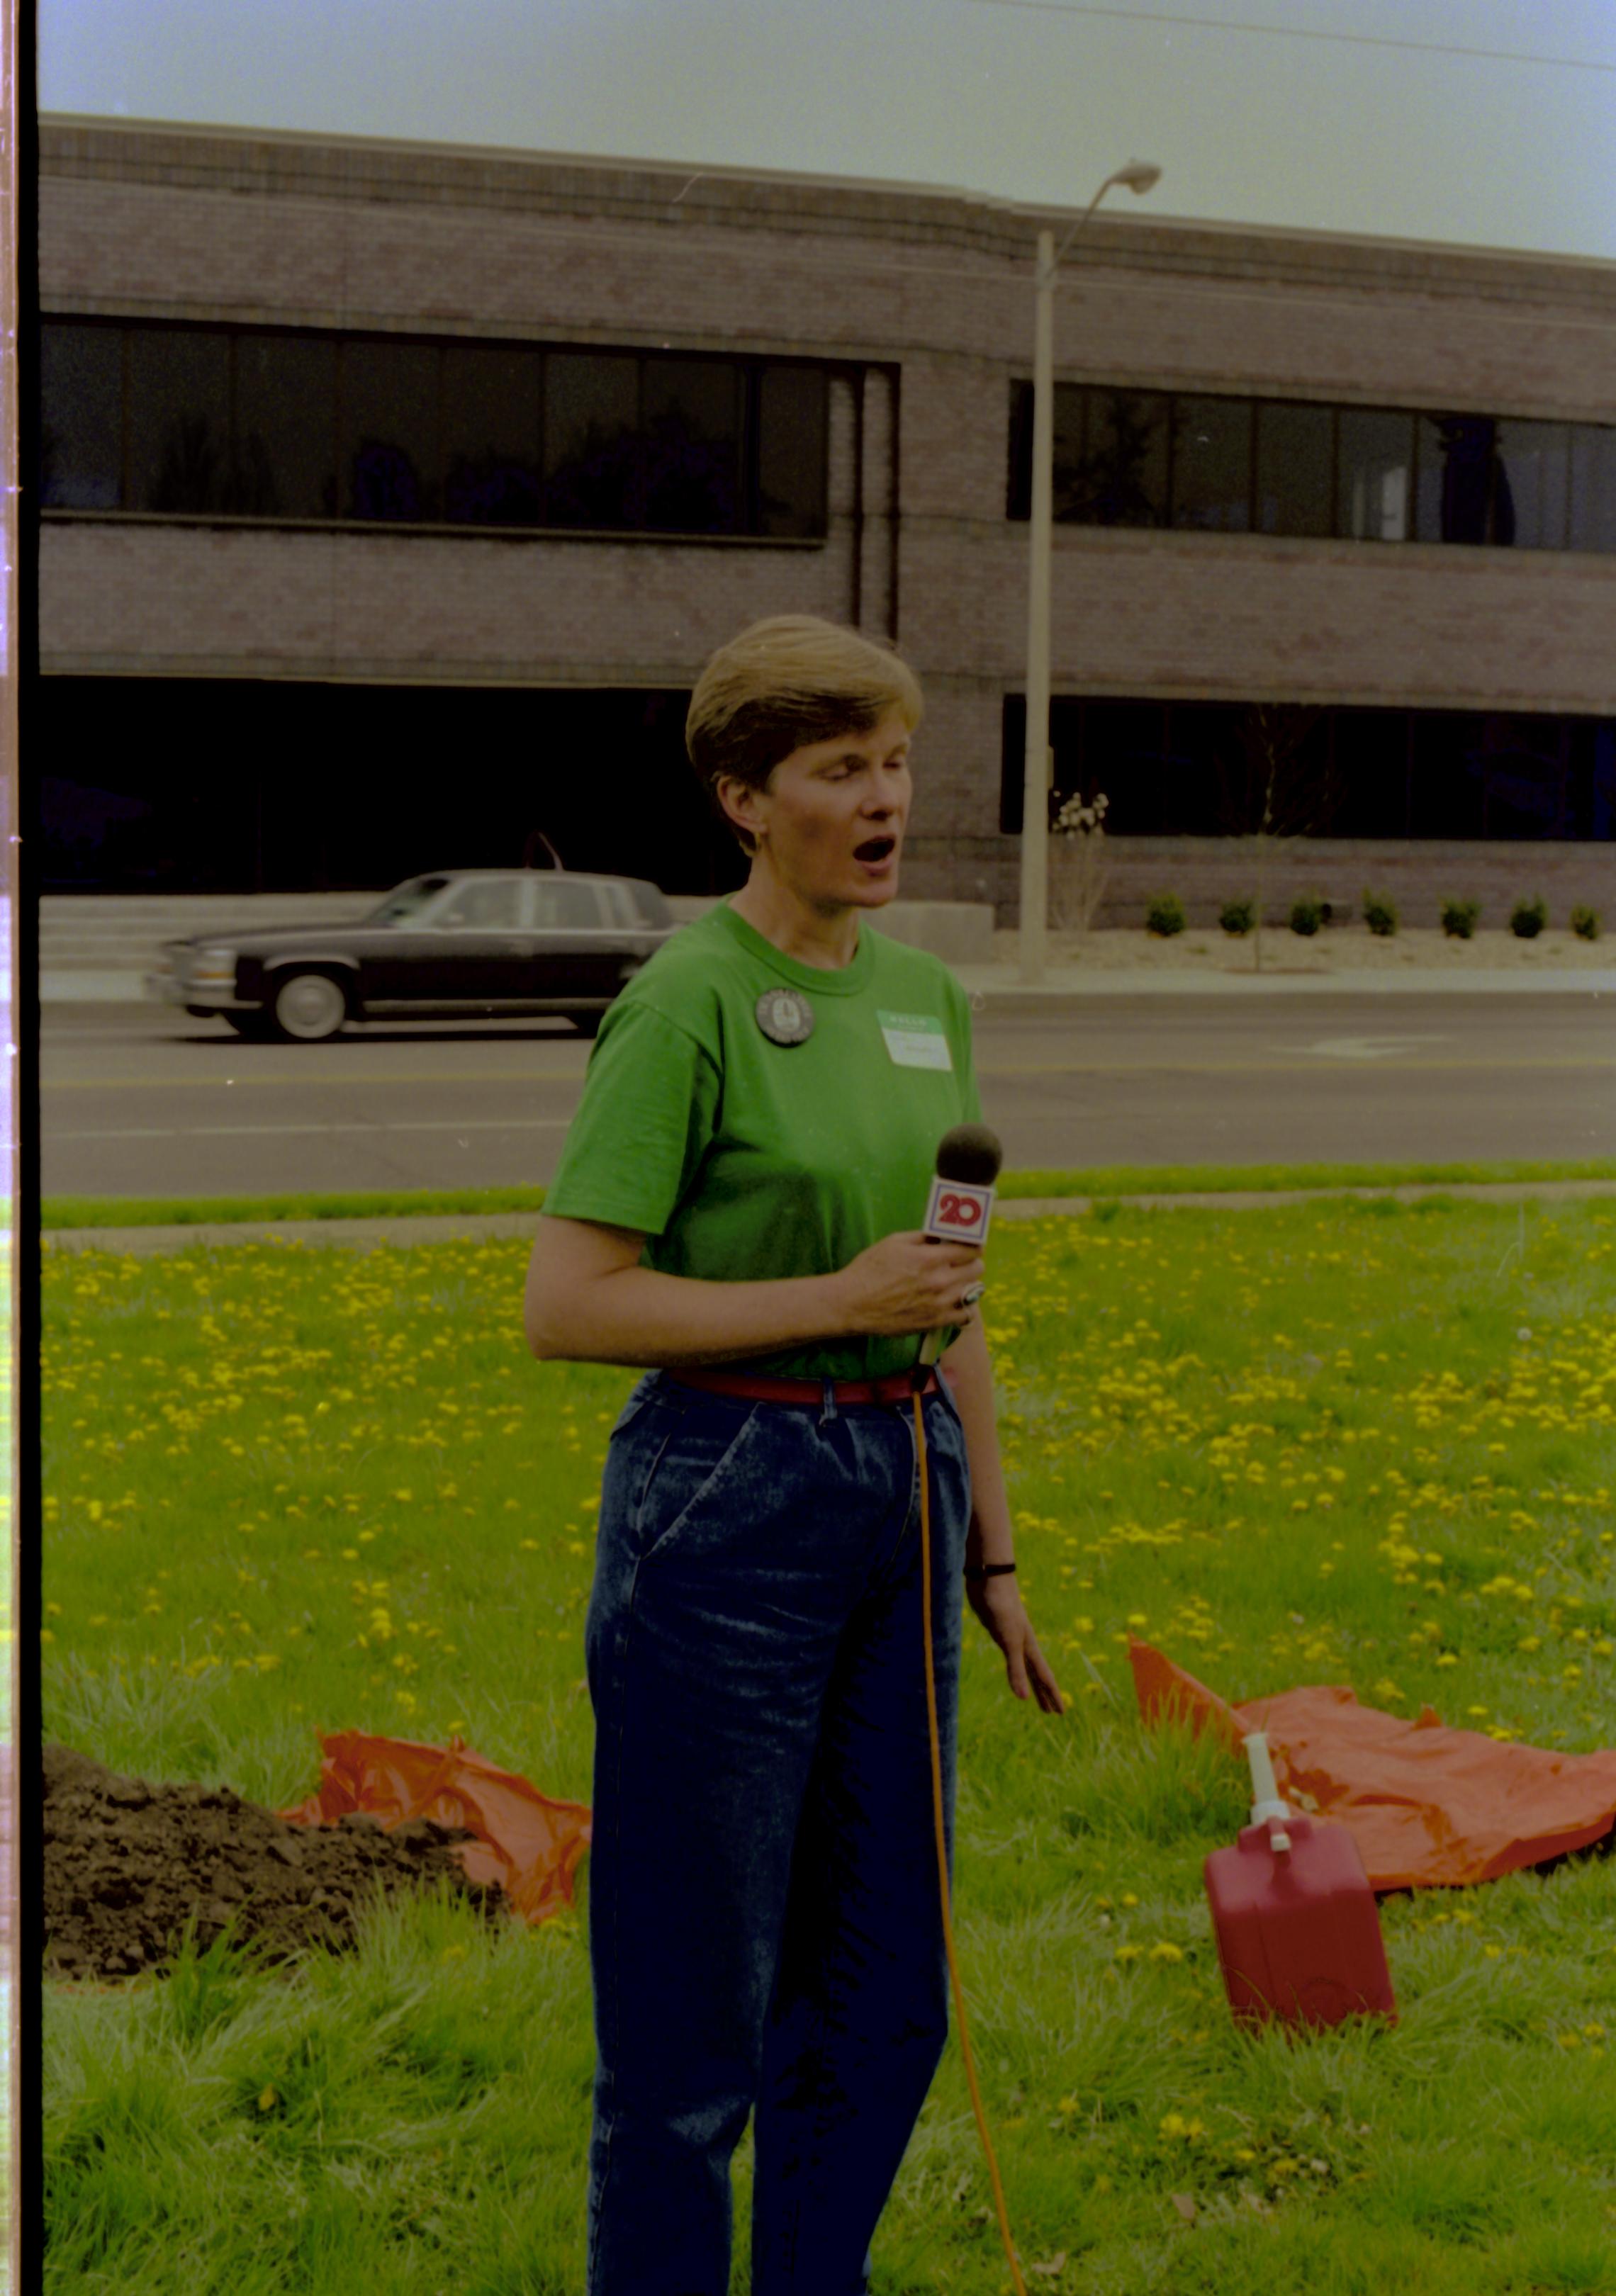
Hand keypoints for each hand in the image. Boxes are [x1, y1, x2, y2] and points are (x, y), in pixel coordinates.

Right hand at [832, 1231, 984, 1337]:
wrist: (853, 1303)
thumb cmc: (869, 1270)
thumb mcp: (894, 1242)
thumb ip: (923, 1237)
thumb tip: (943, 1234)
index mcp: (930, 1258)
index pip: (971, 1249)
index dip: (974, 1244)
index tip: (971, 1244)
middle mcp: (940, 1282)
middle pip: (977, 1269)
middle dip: (973, 1261)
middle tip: (963, 1261)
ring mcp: (940, 1304)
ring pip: (974, 1291)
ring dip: (969, 1283)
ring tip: (958, 1281)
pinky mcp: (935, 1322)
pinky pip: (965, 1315)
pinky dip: (965, 1307)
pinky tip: (955, 1301)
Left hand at [966, 1577, 1064, 1713]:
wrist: (989, 1578)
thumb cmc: (1002, 1607)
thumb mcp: (1009, 1641)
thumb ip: (1016, 1669)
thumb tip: (1022, 1699)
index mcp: (1028, 1647)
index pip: (1044, 1677)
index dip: (1052, 1695)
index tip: (1061, 1713)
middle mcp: (1022, 1643)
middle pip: (1036, 1673)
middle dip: (1043, 1693)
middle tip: (1050, 1712)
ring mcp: (1010, 1635)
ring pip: (1023, 1664)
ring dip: (1028, 1680)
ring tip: (1030, 1695)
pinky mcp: (996, 1628)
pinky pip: (1009, 1653)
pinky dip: (1014, 1664)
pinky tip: (1012, 1662)